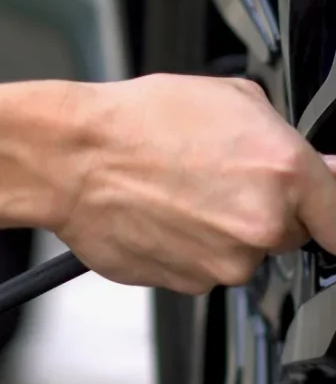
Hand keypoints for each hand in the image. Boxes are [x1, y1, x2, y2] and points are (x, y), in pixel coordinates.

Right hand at [58, 74, 335, 292]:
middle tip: (220, 178)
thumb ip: (286, 140)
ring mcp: (223, 263)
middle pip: (287, 234)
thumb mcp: (233, 99)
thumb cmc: (139, 123)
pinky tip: (163, 213)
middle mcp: (259, 228)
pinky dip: (189, 247)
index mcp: (285, 175)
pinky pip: (203, 268)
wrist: (74, 159)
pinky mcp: (188, 284)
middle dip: (263, 211)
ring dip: (221, 231)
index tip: (323, 216)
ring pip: (241, 254)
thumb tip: (317, 168)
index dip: (329, 214)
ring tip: (180, 191)